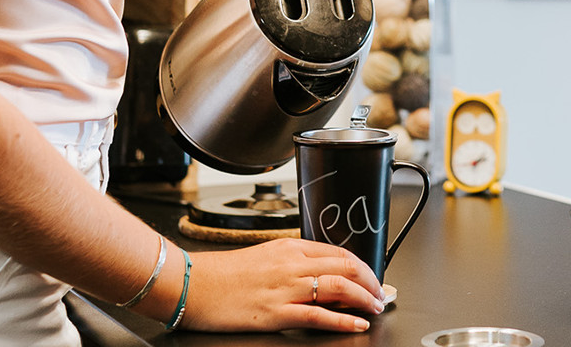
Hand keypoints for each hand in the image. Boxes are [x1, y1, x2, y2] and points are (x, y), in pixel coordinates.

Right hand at [178, 239, 385, 332]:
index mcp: (289, 247)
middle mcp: (291, 264)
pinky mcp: (276, 313)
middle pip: (345, 266)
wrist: (189, 284)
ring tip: (375, 307)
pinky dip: (343, 321)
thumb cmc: (220, 274)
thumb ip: (290, 261)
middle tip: (381, 293)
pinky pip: (319, 315)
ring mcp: (285, 288)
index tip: (371, 277)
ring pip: (338, 287)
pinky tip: (357, 324)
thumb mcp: (262, 256)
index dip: (362, 266)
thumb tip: (314, 271)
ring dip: (364, 298)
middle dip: (370, 281)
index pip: (338, 252)